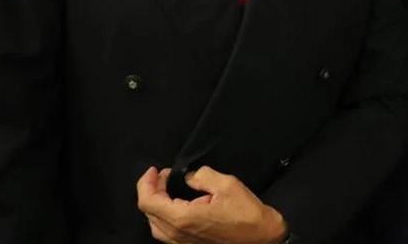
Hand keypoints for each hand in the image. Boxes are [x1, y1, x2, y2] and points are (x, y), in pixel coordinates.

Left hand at [136, 166, 286, 243]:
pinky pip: (165, 233)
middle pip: (148, 212)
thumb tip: (188, 176)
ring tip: (167, 189)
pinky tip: (175, 206)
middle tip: (165, 176)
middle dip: (152, 190)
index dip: (146, 183)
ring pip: (154, 224)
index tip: (155, 170)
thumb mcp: (227, 184)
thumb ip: (202, 176)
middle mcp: (177, 234)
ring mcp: (181, 243)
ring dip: (156, 204)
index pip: (148, 201)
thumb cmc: (246, 213)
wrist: (261, 238)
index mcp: (183, 218)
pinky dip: (163, 216)